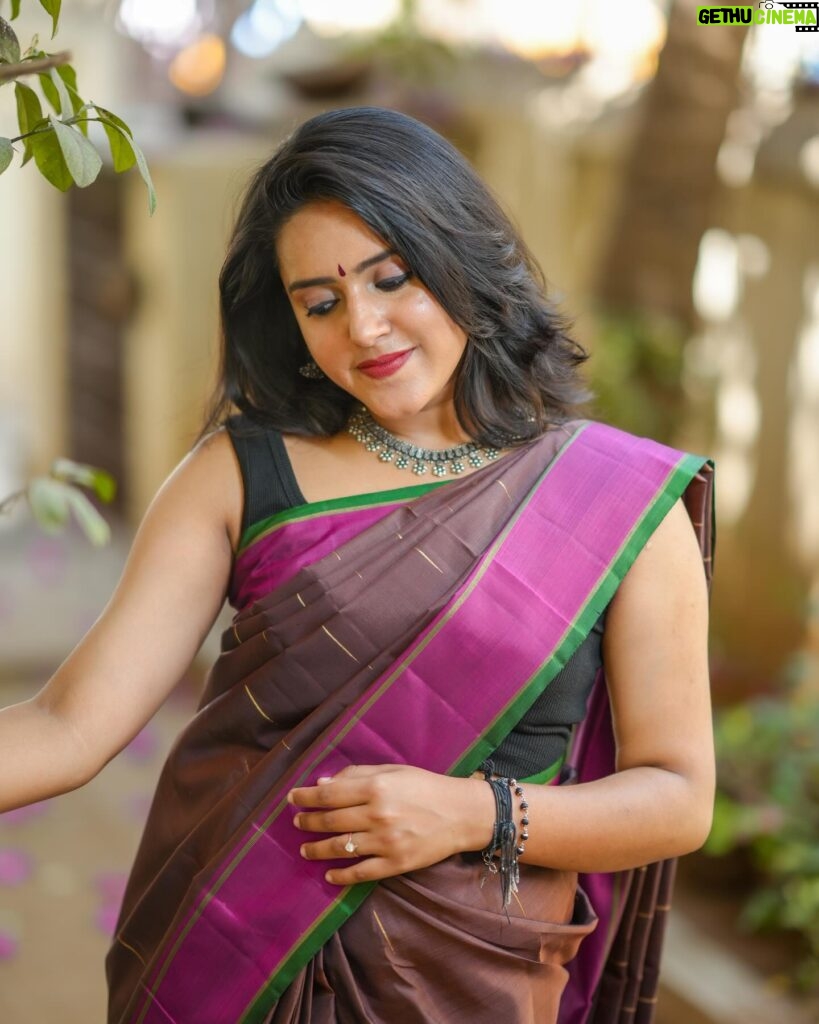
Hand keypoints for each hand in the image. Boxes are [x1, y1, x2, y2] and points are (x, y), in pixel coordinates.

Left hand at [287, 764, 493, 885]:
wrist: (461, 813)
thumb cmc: (426, 786)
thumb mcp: (393, 771)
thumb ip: (358, 775)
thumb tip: (322, 784)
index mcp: (376, 787)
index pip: (330, 794)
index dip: (306, 797)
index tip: (292, 798)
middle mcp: (378, 814)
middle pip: (330, 821)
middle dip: (308, 822)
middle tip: (297, 822)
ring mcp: (386, 841)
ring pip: (341, 848)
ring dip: (318, 849)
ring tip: (306, 849)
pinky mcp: (395, 863)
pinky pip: (361, 872)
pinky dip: (341, 876)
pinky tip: (329, 874)